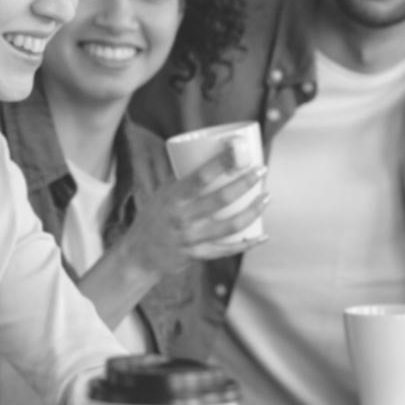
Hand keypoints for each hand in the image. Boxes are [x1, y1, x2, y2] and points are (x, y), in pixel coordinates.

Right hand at [118, 142, 266, 276]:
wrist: (139, 254)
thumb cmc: (154, 217)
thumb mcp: (163, 194)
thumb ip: (184, 180)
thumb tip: (208, 154)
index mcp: (173, 198)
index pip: (200, 177)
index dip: (221, 162)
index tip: (238, 148)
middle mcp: (182, 218)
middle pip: (221, 199)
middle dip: (245, 183)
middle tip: (261, 170)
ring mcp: (191, 238)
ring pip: (230, 226)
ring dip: (252, 211)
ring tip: (266, 197)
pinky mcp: (198, 255)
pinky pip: (227, 250)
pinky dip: (247, 244)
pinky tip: (262, 236)